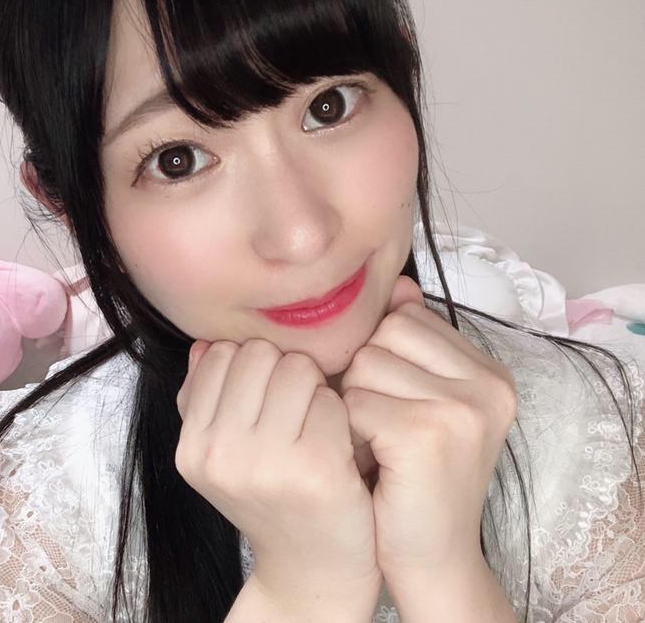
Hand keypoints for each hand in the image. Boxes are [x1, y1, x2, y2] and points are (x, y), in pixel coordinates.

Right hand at [175, 339, 381, 605]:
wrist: (311, 568)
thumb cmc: (272, 496)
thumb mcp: (224, 452)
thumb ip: (206, 397)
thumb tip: (204, 344)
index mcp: (192, 447)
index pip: (222, 353)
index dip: (253, 368)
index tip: (267, 400)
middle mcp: (219, 455)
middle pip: (261, 353)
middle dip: (284, 372)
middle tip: (296, 411)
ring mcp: (265, 464)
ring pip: (298, 369)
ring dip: (314, 391)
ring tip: (314, 426)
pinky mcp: (314, 470)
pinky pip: (331, 400)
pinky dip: (340, 416)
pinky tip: (336, 446)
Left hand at [339, 275, 516, 578]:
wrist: (433, 558)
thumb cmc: (417, 477)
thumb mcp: (423, 401)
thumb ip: (415, 342)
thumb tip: (398, 283)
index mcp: (490, 371)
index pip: (405, 318)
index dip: (382, 359)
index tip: (396, 403)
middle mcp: (489, 383)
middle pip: (383, 334)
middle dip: (366, 378)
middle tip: (384, 426)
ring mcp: (464, 408)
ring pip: (364, 364)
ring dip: (356, 404)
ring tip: (379, 443)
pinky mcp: (429, 433)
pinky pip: (355, 402)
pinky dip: (351, 432)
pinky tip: (374, 461)